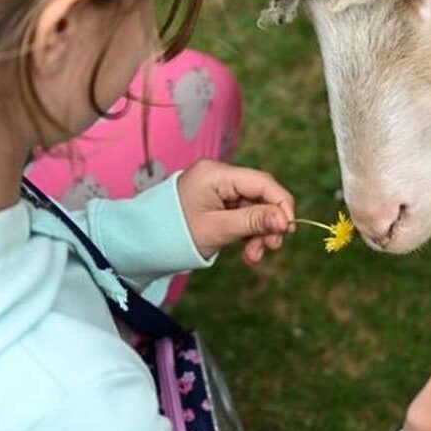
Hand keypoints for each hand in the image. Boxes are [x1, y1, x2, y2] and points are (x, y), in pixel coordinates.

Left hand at [178, 160, 294, 264]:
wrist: (142, 246)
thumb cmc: (174, 235)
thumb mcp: (217, 230)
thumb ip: (253, 222)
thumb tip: (285, 220)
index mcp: (216, 174)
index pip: (262, 182)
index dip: (281, 204)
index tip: (289, 229)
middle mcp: (219, 176)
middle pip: (260, 195)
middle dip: (268, 222)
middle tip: (272, 247)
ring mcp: (218, 189)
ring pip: (253, 208)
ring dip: (259, 232)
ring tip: (254, 256)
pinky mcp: (217, 203)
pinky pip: (242, 214)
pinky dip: (248, 232)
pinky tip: (247, 251)